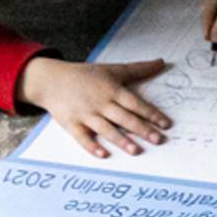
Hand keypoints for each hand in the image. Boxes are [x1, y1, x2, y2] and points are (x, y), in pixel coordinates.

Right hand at [20, 54, 173, 156]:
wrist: (50, 79)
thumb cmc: (84, 75)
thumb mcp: (112, 69)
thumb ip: (138, 69)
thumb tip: (162, 62)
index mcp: (112, 90)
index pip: (135, 103)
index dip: (152, 114)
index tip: (166, 124)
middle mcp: (100, 103)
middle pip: (124, 118)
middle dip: (142, 129)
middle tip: (159, 140)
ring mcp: (85, 114)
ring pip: (106, 129)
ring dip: (121, 140)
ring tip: (136, 151)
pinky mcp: (71, 123)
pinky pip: (82, 137)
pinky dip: (92, 146)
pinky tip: (103, 155)